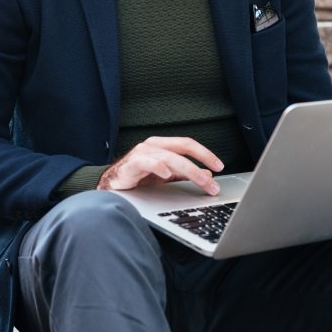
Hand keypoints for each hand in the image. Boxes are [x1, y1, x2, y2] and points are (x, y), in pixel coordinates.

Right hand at [98, 137, 223, 195]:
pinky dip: (158, 167)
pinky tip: (167, 174)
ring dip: (189, 170)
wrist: (111, 187)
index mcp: (162, 146)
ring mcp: (141, 153)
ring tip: (201, 180)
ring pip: (169, 157)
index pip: (187, 144)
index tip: (220, 166)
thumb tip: (207, 176)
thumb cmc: (137, 180)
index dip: (205, 153)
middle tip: (213, 182)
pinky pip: (146, 162)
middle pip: (182, 149)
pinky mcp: (131, 164)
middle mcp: (152, 146)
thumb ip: (185, 175)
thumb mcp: (166, 177)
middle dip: (200, 165)